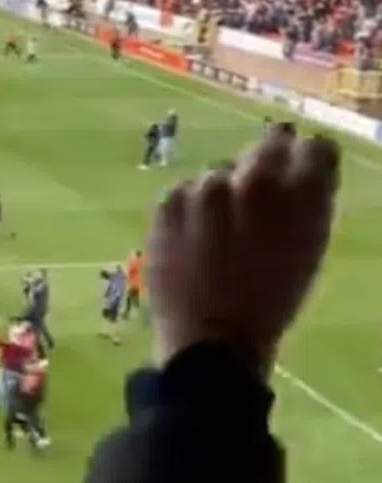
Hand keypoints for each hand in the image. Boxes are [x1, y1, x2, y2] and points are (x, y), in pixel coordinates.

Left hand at [148, 129, 337, 374]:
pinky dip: (188, 208)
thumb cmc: (270, 300)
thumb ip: (307, 203)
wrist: (212, 337)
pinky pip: (184, 191)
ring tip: (217, 232)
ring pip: (220, 173)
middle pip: (267, 145)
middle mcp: (258, 180)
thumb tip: (300, 172)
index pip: (314, 148)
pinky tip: (190, 239)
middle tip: (255, 199)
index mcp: (303, 194)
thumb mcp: (307, 249)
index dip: (305, 161)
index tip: (298, 175)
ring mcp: (209, 188)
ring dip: (221, 192)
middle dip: (265, 164)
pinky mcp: (169, 202)